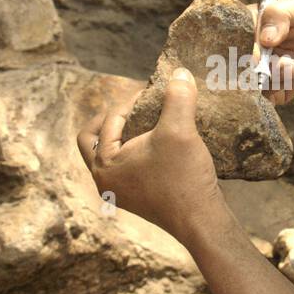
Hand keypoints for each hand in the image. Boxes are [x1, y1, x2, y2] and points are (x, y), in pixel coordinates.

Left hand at [77, 68, 227, 240]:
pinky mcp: (137, 199)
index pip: (109, 120)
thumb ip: (177, 97)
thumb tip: (180, 72)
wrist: (202, 222)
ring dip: (123, 135)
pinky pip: (124, 168)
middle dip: (111, 119)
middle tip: (133, 105)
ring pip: (109, 155)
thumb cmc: (184, 177)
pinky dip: (134, 152)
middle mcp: (104, 181)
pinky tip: (157, 144)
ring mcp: (119, 193)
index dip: (132, 100)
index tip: (154, 91)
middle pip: (92, 140)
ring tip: (146, 122)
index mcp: (103, 165)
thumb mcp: (179, 130)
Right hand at [248, 0, 293, 104]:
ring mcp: (260, 72)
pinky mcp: (273, 88)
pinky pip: (274, 97)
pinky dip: (290, 89)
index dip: (247, 52)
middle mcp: (249, 52)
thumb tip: (265, 39)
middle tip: (288, 63)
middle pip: (242, 70)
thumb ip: (279, 15)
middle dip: (268, 70)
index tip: (263, 53)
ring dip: (283, 78)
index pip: (232, 43)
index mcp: (247, 29)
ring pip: (260, 86)